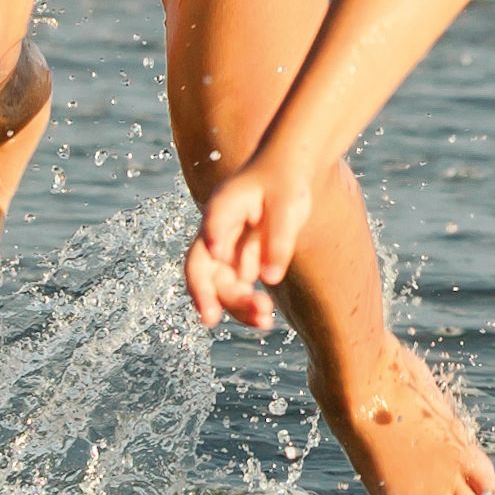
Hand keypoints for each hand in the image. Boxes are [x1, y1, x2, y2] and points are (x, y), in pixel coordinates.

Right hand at [186, 162, 314, 329]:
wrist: (286, 173)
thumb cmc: (286, 183)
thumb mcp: (288, 206)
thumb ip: (278, 240)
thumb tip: (270, 279)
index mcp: (223, 205)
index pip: (211, 227)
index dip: (213, 241)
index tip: (218, 255)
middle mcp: (216, 230)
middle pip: (206, 268)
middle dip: (220, 296)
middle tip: (255, 314)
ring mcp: (224, 247)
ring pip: (219, 283)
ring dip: (236, 305)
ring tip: (265, 321)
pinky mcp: (237, 260)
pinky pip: (235, 288)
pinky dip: (247, 304)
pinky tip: (264, 318)